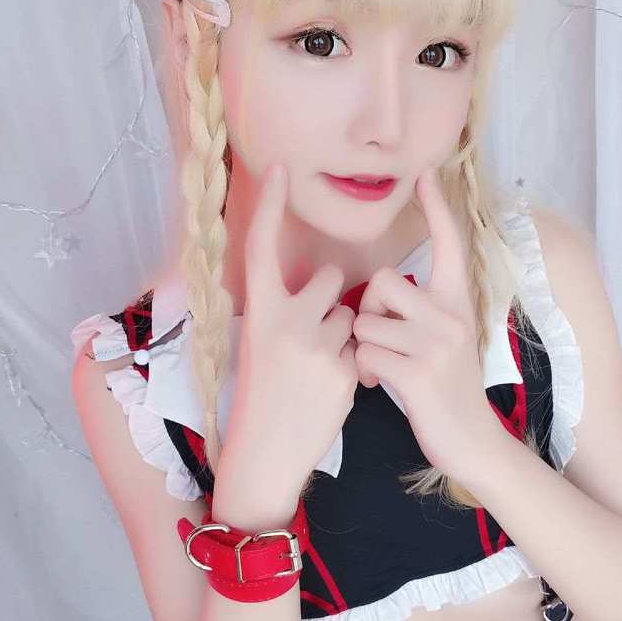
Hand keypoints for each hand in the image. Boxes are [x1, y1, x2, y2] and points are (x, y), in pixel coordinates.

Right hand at [223, 163, 359, 491]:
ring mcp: (316, 345)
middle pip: (330, 279)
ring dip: (345, 335)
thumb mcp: (260, 343)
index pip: (262, 247)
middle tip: (310, 336)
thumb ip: (285, 310)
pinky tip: (330, 388)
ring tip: (317, 369)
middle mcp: (284, 321)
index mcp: (258, 311)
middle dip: (331, 299)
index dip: (271, 206)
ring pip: (352, 314)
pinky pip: (363, 346)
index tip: (280, 169)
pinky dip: (354, 363)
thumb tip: (323, 286)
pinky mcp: (344, 370)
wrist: (266, 451)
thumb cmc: (263, 393)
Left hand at [351, 166, 500, 481]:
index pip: (448, 243)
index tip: (425, 172)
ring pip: (367, 322)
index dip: (435, 208)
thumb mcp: (444, 337)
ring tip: (385, 368)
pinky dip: (365, 373)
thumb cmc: (444, 386)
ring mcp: (438, 344)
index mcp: (458, 301)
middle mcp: (452, 315)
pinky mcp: (420, 374)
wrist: (471, 440)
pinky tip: (382, 386)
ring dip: (363, 348)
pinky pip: (367, 355)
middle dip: (369, 311)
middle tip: (383, 341)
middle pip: (382, 281)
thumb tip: (381, 286)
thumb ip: (421, 309)